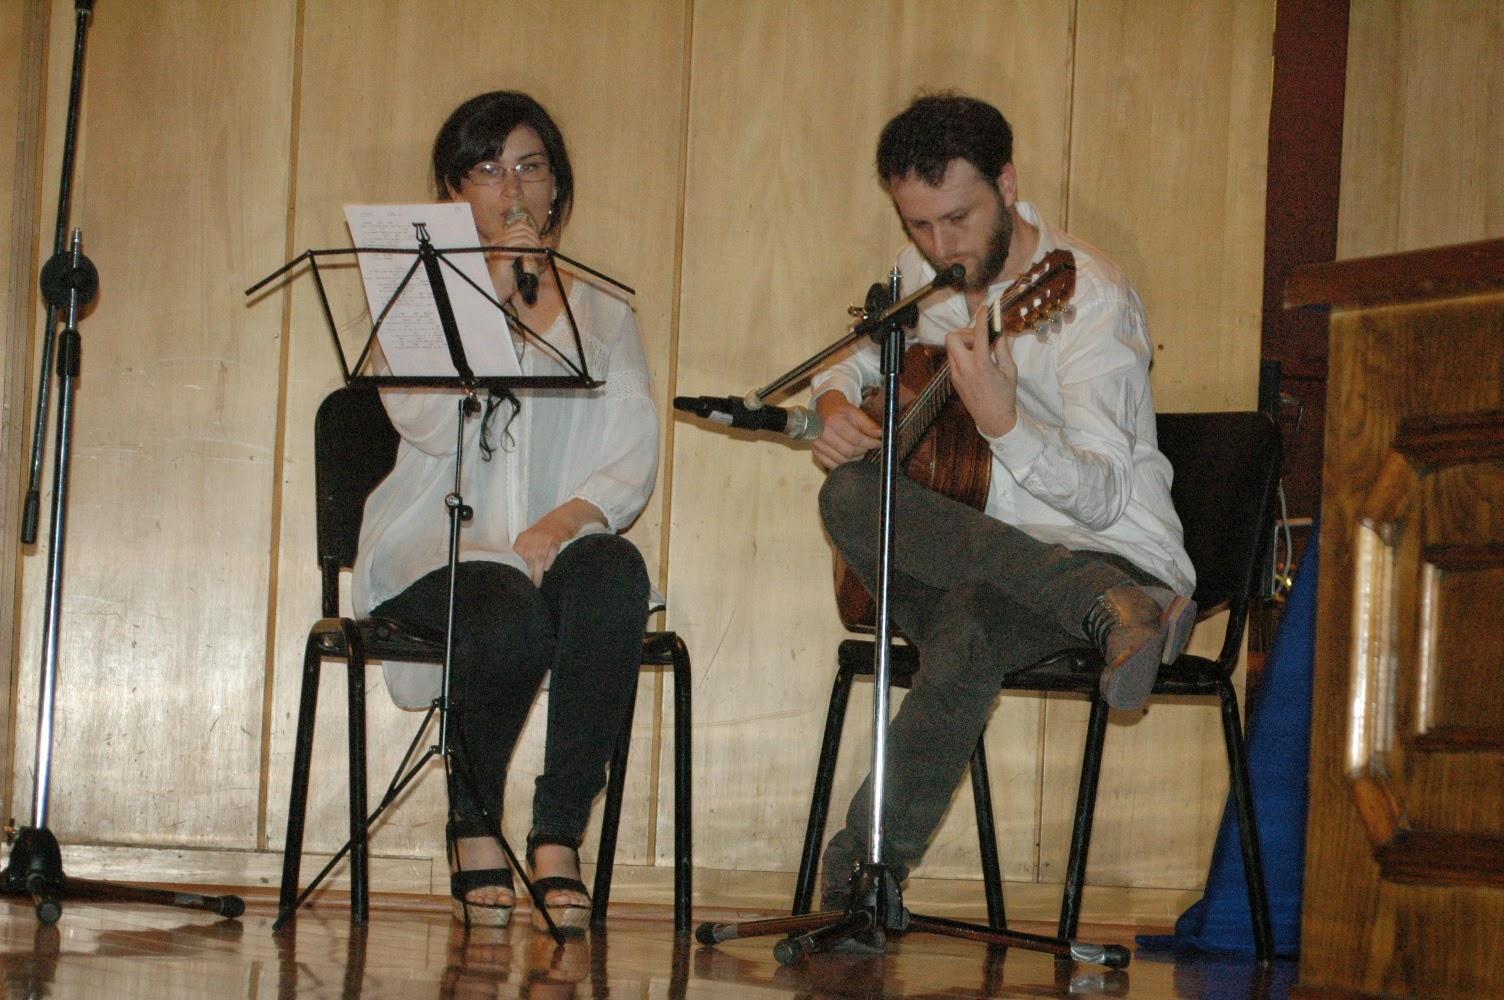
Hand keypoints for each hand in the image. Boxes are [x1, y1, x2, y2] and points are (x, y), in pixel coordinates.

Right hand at [486, 203, 544, 301]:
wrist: (498, 292)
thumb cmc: (510, 279)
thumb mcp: (521, 260)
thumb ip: (529, 250)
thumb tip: (545, 242)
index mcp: (501, 239)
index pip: (520, 226)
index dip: (534, 234)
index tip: (540, 246)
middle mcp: (498, 240)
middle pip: (523, 229)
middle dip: (536, 239)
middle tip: (541, 251)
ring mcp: (499, 247)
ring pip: (523, 238)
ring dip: (535, 246)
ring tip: (540, 256)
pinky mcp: (502, 256)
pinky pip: (521, 248)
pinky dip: (532, 252)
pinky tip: (537, 259)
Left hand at [513, 500, 604, 585]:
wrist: (565, 516)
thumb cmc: (549, 530)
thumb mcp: (533, 538)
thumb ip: (526, 551)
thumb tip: (521, 570)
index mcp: (523, 538)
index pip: (516, 556)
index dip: (518, 569)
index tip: (518, 581)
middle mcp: (531, 538)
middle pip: (527, 560)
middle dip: (527, 574)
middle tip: (528, 587)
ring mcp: (543, 538)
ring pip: (538, 558)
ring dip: (537, 572)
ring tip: (536, 584)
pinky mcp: (555, 538)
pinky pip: (551, 551)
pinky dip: (549, 560)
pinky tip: (546, 569)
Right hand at [811, 391, 881, 469]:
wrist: (824, 407)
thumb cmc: (839, 409)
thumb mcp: (855, 411)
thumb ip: (868, 424)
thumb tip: (879, 434)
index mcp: (834, 421)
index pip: (856, 439)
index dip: (870, 443)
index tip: (878, 443)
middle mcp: (823, 434)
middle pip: (849, 451)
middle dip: (863, 451)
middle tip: (869, 447)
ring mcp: (818, 444)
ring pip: (842, 460)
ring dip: (854, 459)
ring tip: (860, 451)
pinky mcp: (815, 451)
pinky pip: (832, 465)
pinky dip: (843, 464)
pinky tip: (849, 458)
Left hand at [945, 308, 1017, 437]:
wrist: (993, 419)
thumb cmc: (1005, 396)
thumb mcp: (1010, 370)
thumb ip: (1002, 349)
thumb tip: (999, 331)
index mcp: (981, 364)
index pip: (978, 334)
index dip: (981, 318)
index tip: (984, 308)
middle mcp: (964, 368)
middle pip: (952, 337)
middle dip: (965, 332)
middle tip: (980, 338)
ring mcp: (955, 374)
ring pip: (951, 347)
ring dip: (963, 343)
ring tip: (980, 350)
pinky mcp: (953, 379)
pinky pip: (953, 358)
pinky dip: (963, 354)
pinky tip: (976, 361)